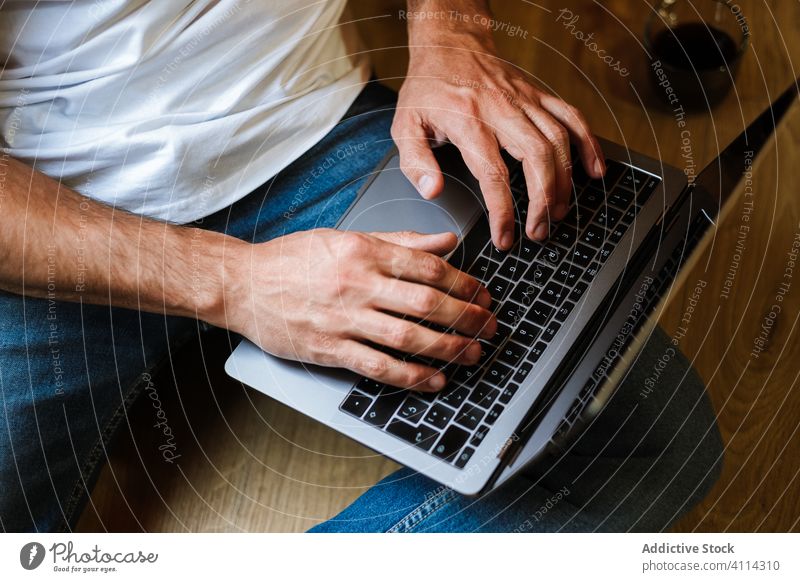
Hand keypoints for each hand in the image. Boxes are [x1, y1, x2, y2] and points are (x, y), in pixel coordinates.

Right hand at [220, 229, 496, 390]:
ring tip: (472, 354)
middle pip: (426, 303)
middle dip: (467, 317)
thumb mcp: (346, 237)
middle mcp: (357, 284)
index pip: (428, 267)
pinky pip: (378, 366)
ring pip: (408, 337)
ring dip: (448, 349)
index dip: (464, 282)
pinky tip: (434, 380)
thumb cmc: (292, 259)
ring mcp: (343, 319)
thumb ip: (399, 241)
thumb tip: (445, 241)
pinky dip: (411, 376)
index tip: (483, 293)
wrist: (241, 283)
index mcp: (363, 252)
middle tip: (490, 326)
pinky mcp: (329, 349)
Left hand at [392, 18, 605, 249]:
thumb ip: (416, 162)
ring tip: (558, 212)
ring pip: (558, 140)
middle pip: (537, 158)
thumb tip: (432, 192)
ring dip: (564, 181)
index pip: (493, 174)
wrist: (447, 44)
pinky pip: (572, 117)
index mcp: (468, 121)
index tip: (505, 237)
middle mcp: (502, 110)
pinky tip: (593, 171)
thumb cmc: (427, 88)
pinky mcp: (538, 95)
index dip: (503, 212)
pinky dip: (588, 145)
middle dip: (543, 201)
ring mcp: (525, 100)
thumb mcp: (405, 125)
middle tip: (538, 231)